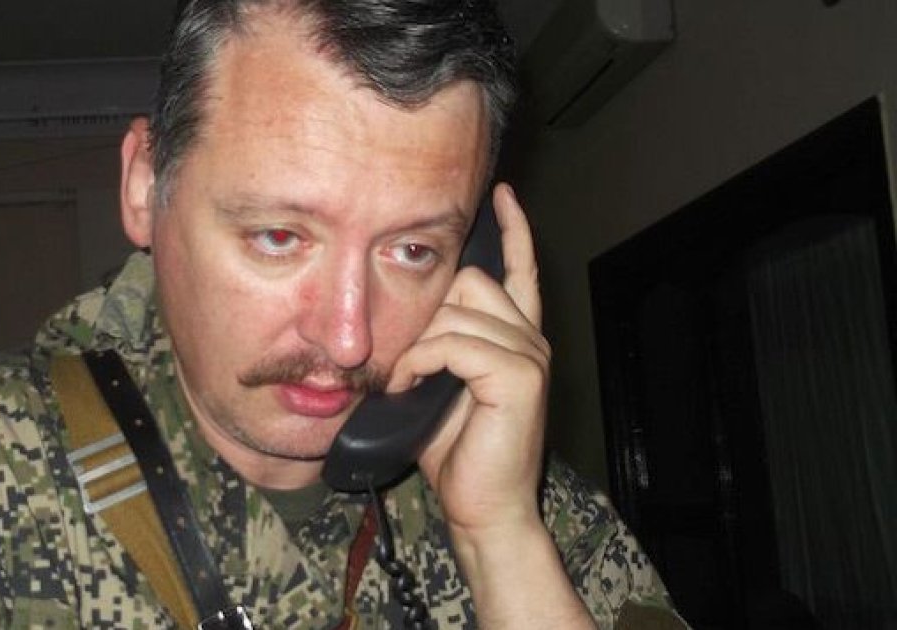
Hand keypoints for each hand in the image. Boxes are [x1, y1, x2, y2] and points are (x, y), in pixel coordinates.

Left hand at [386, 183, 593, 627]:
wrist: (482, 508)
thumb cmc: (455, 451)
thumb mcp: (437, 385)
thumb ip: (433, 344)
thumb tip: (401, 316)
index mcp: (516, 336)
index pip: (519, 269)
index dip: (513, 230)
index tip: (502, 193)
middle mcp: (530, 336)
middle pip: (470, 279)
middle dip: (426, 310)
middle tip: (402, 359)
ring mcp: (529, 353)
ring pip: (458, 309)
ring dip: (416, 343)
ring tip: (401, 382)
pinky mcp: (519, 375)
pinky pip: (453, 342)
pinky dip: (420, 361)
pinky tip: (408, 387)